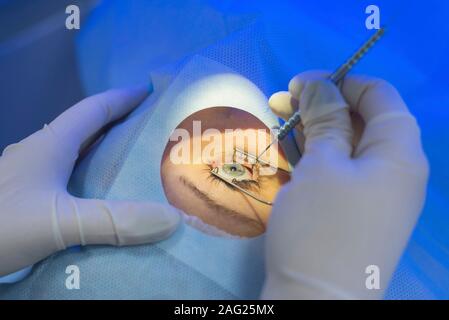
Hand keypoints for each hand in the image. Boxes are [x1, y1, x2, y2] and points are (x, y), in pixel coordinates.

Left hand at [0, 87, 180, 275]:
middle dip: (119, 123)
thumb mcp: (58, 223)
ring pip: (76, 152)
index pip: (92, 110)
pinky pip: (68, 175)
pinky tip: (103, 193)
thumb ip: (113, 221)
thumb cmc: (1, 225)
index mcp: (48, 145)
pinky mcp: (25, 195)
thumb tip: (171, 218)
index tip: (150, 91)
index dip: (122, 98)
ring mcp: (30, 174)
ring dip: (105, 150)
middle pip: (86, 128)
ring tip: (136, 160)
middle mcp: (39, 153)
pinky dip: (91, 176)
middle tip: (152, 129)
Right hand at [262, 71, 428, 298]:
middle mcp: (396, 171)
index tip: (300, 84)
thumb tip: (319, 84)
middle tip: (280, 104)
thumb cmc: (322, 227)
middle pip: (362, 121)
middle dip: (322, 106)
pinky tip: (289, 152)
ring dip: (315, 131)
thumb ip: (325, 119)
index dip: (341, 82)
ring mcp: (376, 194)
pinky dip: (317, 157)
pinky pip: (340, 171)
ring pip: (347, 147)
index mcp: (400, 153)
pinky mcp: (356, 211)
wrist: (317, 303)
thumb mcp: (322, 165)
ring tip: (278, 124)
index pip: (380, 96)